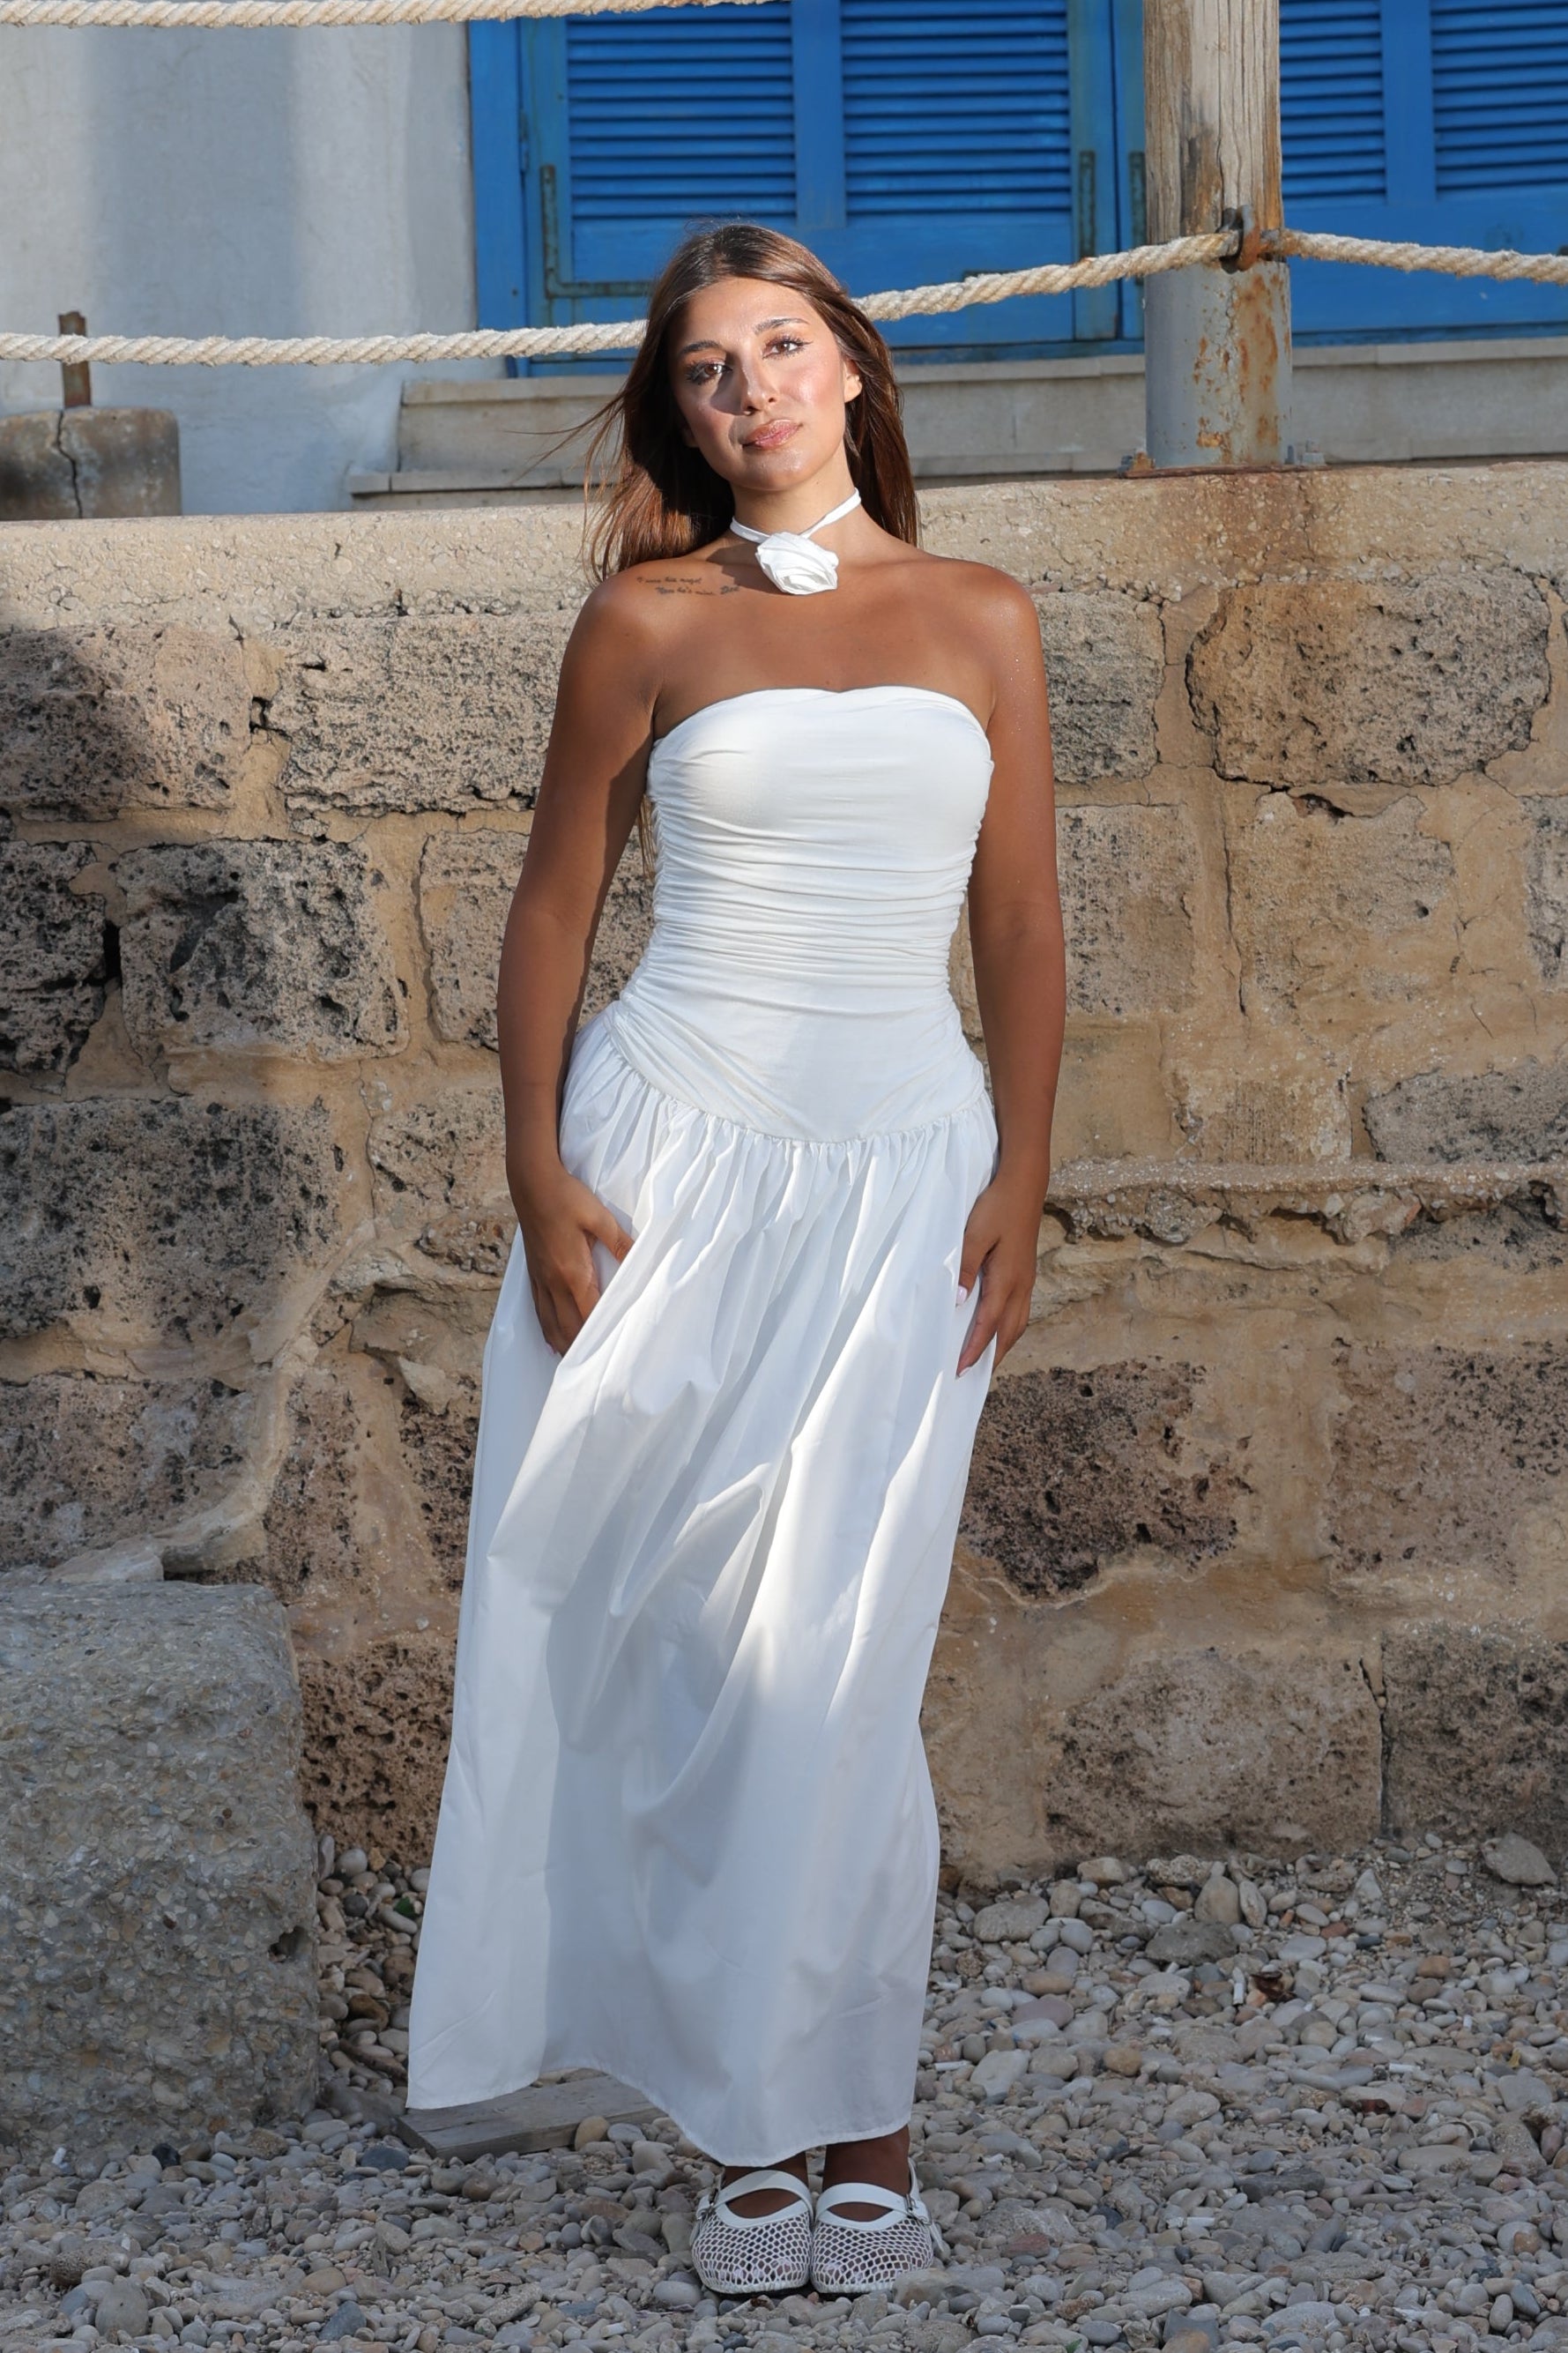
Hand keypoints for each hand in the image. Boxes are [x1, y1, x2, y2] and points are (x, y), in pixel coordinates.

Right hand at [510, 1158, 633, 1355]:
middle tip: (599, 1373)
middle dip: (582, 1350)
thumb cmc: (567, 1197)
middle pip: (568, 1327)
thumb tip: (640, 1261)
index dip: (601, 1337)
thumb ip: (620, 1243)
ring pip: (550, 1324)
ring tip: (577, 1364)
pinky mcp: (534, 1273)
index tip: (614, 1356)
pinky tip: (553, 1340)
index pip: (589, 1315)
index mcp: (573, 1273)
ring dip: (564, 1344)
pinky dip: (547, 1330)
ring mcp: (541, 1279)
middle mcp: (554, 1283)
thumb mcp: (599, 1217)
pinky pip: (539, 1310)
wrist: (531, 1182)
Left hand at [957, 1176, 1041, 1374]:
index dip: (974, 1350)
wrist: (1024, 1186)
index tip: (959, 1371)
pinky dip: (1008, 1329)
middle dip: (991, 1358)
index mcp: (1008, 1280)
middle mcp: (1021, 1286)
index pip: (988, 1325)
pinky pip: (1019, 1312)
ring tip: (984, 1363)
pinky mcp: (1026, 1274)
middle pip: (1008, 1333)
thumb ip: (967, 1268)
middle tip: (971, 1379)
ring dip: (1002, 1346)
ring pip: (1017, 1324)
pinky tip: (998, 1330)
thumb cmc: (996, 1208)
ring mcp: (1027, 1280)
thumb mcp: (975, 1235)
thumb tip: (960, 1303)